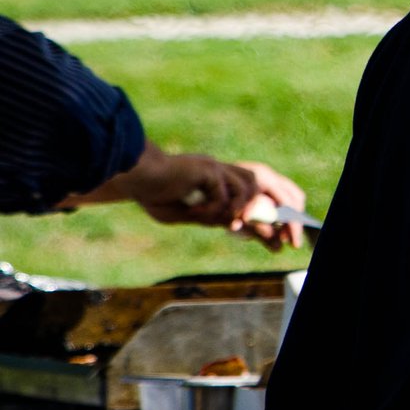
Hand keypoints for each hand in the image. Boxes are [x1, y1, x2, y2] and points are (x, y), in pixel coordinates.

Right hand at [65, 147, 307, 250]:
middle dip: (265, 216)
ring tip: (229, 225)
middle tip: (275, 241)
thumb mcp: (180, 213)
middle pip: (254, 192)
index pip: (245, 200)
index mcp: (214, 182)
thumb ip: (203, 217)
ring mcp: (215, 168)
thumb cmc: (150, 192)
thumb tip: (227, 224)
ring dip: (237, 212)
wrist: (135, 176)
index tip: (272, 241)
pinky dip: (212, 207)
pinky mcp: (208, 169)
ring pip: (244, 191)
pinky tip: (194, 211)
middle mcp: (219, 173)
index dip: (258, 220)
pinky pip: (222, 194)